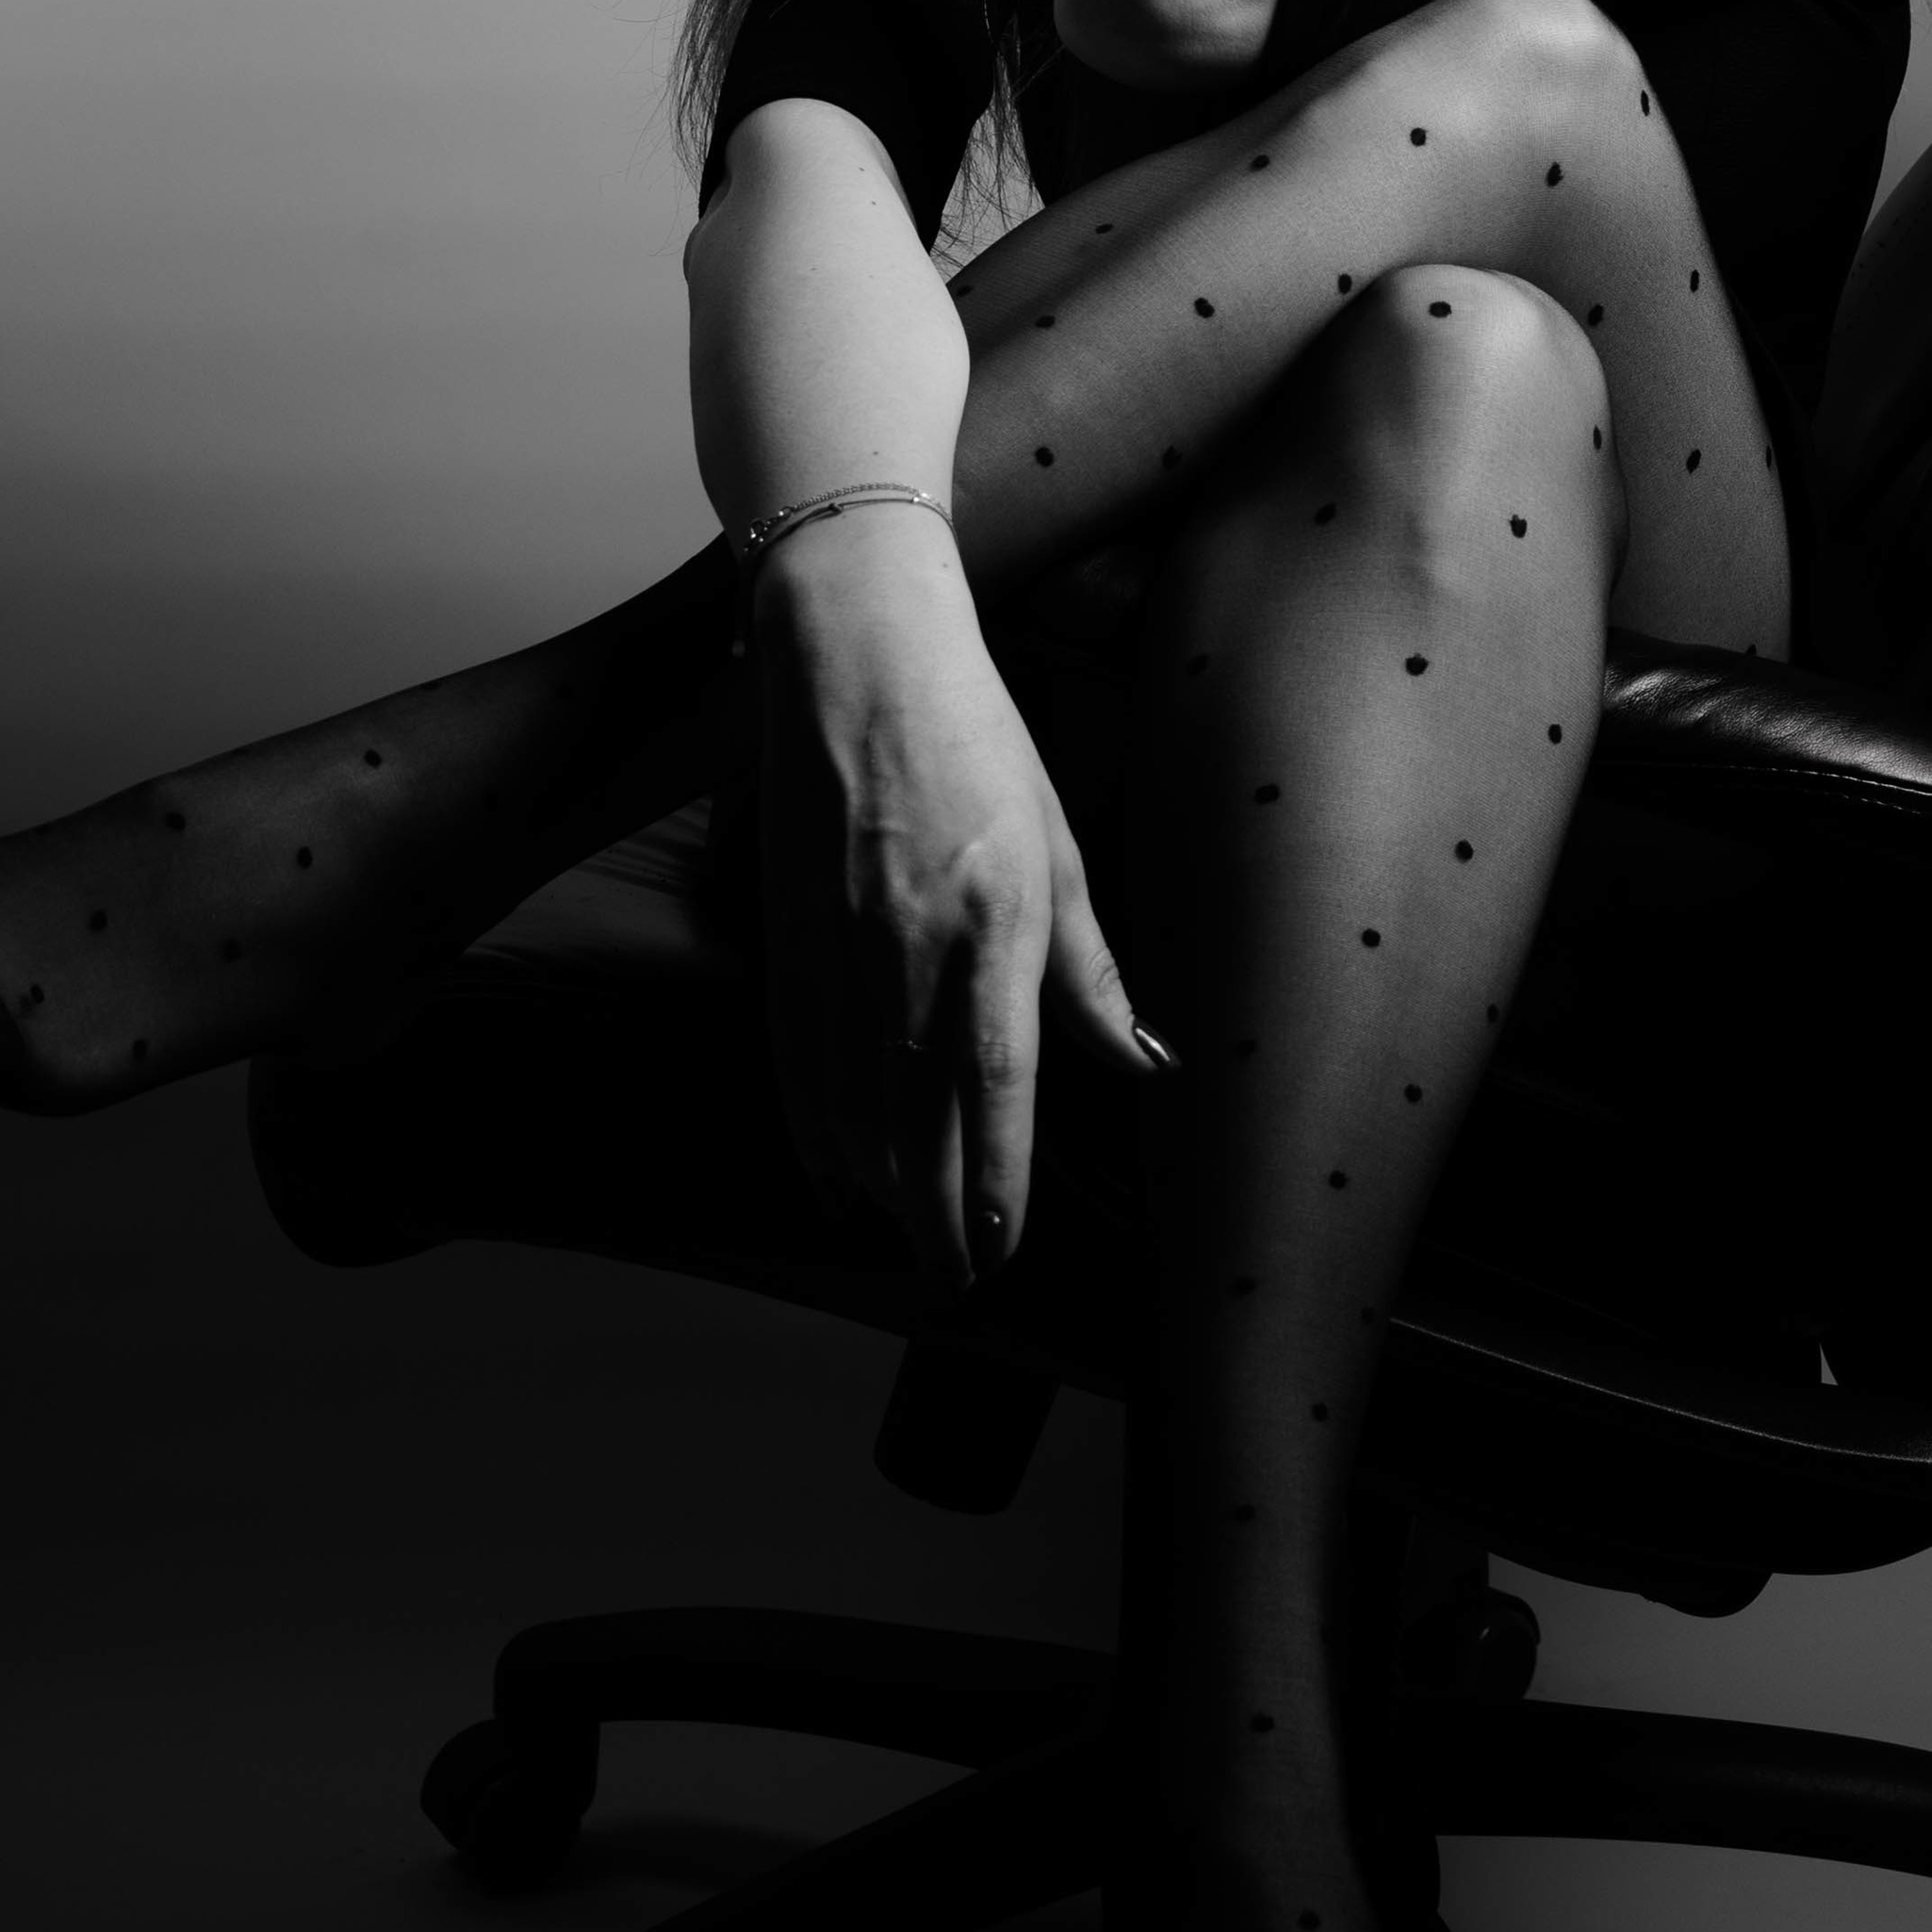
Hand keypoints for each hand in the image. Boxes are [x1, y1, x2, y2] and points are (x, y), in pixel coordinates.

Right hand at [748, 518, 1160, 1288]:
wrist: (855, 654)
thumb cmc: (976, 742)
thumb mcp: (1056, 848)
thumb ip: (1092, 974)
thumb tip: (1146, 1064)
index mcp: (994, 925)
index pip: (997, 1088)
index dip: (996, 1182)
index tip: (1001, 1251)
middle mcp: (909, 948)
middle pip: (918, 1116)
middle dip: (936, 1211)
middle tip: (955, 1277)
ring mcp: (837, 945)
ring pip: (849, 1100)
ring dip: (877, 1182)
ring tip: (903, 1239)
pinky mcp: (784, 931)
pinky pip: (794, 1055)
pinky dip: (809, 1126)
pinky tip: (827, 1176)